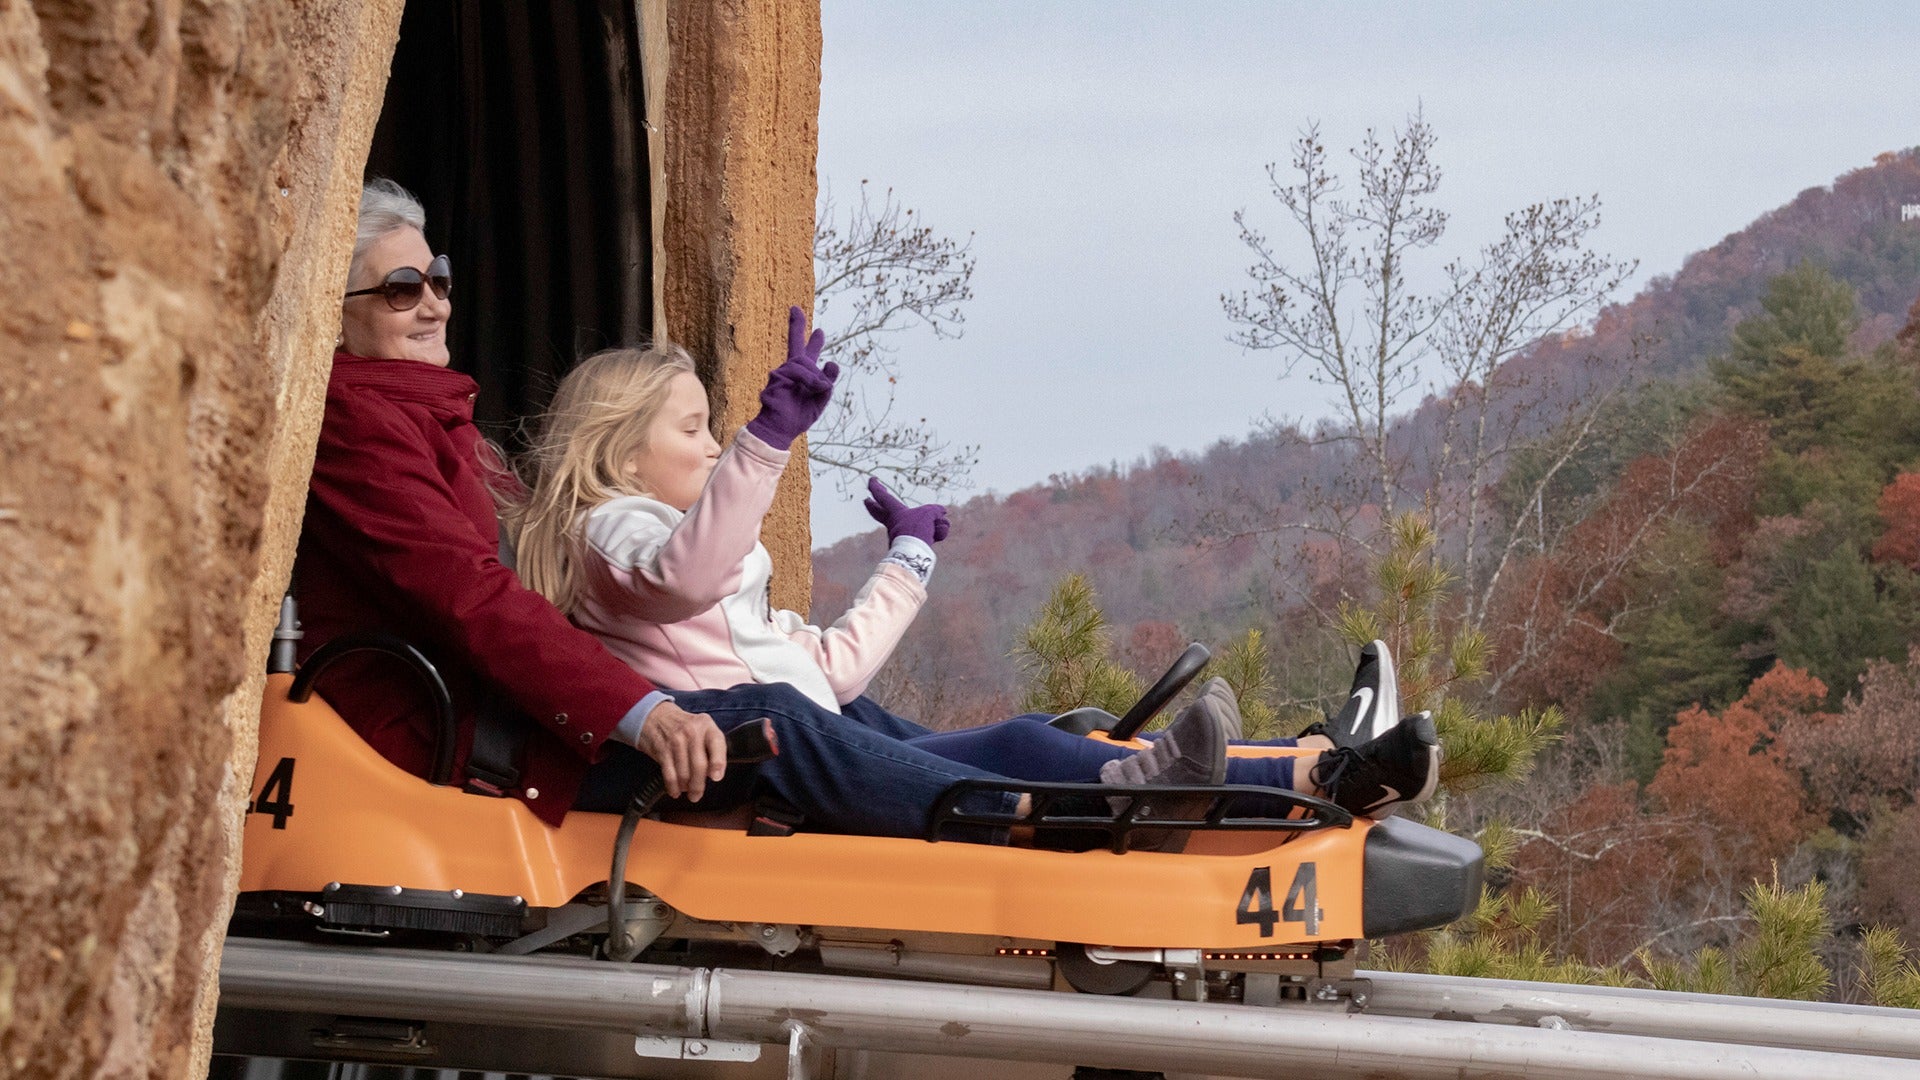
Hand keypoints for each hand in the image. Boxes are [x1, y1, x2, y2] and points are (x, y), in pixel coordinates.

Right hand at [633, 701, 727, 801]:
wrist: (654, 716)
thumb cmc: (683, 726)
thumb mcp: (702, 728)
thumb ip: (711, 747)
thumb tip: (714, 774)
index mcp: (707, 726)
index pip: (717, 744)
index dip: (718, 763)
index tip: (716, 777)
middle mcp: (692, 731)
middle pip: (699, 765)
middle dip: (698, 785)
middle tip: (697, 795)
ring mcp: (676, 740)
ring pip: (684, 773)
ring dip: (685, 787)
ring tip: (686, 791)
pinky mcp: (662, 749)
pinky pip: (669, 773)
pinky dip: (672, 786)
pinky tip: (675, 791)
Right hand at [744, 306, 837, 449]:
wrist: (781, 429)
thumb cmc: (799, 416)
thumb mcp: (821, 399)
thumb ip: (827, 381)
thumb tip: (832, 361)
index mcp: (803, 375)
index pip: (807, 353)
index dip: (812, 340)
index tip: (818, 330)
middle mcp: (791, 369)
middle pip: (796, 343)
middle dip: (796, 325)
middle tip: (795, 308)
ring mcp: (783, 372)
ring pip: (804, 363)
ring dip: (814, 377)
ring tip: (819, 389)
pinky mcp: (777, 376)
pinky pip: (799, 372)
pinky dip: (809, 380)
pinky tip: (814, 388)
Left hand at [863, 477, 950, 544]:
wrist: (915, 552)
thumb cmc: (917, 529)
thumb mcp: (930, 513)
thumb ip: (936, 511)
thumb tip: (942, 513)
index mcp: (895, 512)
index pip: (882, 496)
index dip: (876, 487)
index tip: (872, 479)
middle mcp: (894, 523)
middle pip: (880, 512)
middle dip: (873, 506)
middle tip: (866, 500)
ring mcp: (901, 535)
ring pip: (926, 524)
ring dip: (937, 527)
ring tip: (936, 531)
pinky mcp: (911, 545)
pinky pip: (931, 535)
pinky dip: (939, 534)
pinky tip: (938, 537)